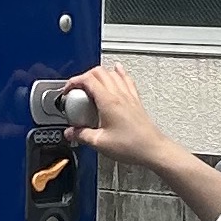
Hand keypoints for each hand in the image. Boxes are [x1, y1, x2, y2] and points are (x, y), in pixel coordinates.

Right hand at [62, 63, 178, 172]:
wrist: (153, 149)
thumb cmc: (132, 146)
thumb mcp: (100, 143)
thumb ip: (82, 135)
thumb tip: (70, 132)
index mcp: (108, 101)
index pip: (87, 80)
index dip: (74, 82)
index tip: (68, 90)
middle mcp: (119, 95)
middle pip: (99, 72)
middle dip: (84, 77)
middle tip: (77, 89)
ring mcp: (129, 96)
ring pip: (112, 73)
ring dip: (99, 74)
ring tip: (91, 83)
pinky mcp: (135, 101)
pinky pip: (126, 80)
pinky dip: (119, 73)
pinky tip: (117, 71)